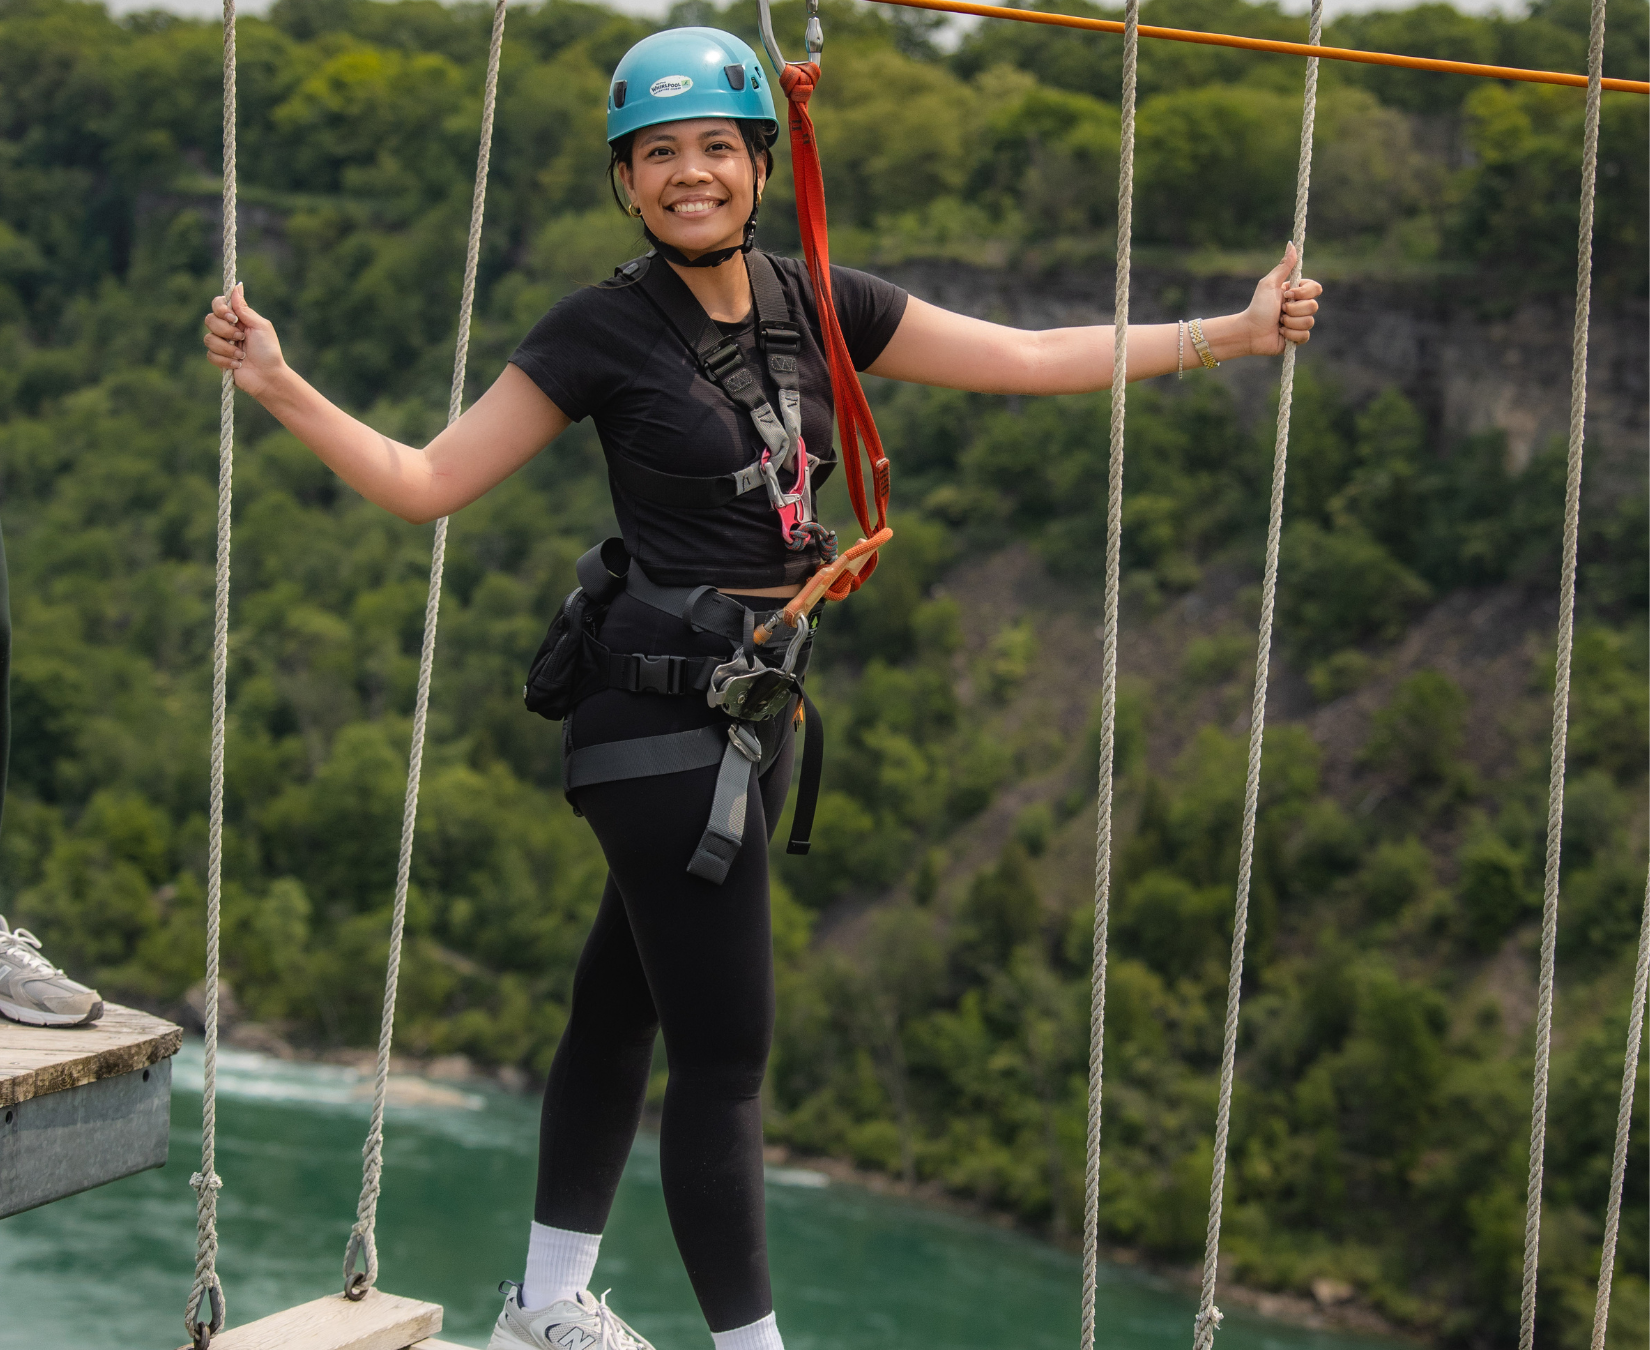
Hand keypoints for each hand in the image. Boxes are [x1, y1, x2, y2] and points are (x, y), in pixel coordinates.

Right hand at [202, 283, 284, 398]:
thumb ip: (244, 309)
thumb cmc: (268, 351)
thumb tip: (237, 286)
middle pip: (209, 320)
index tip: (232, 318)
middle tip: (242, 338)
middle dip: (225, 330)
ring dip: (227, 348)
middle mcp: (227, 329)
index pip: (218, 304)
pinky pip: (210, 355)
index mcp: (237, 319)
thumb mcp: (260, 326)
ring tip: (242, 355)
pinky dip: (226, 360)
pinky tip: (238, 364)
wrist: (269, 377)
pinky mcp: (219, 359)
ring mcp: (222, 344)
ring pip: (208, 339)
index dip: (220, 309)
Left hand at [1242, 243, 1321, 356]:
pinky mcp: (1298, 338)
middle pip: (1314, 306)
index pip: (1316, 288)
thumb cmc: (1257, 307)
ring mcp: (1300, 323)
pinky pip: (1305, 336)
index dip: (1303, 293)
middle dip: (1293, 309)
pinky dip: (1290, 334)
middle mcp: (1301, 307)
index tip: (1287, 294)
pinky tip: (1280, 333)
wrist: (1249, 331)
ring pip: (1309, 321)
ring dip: (1289, 322)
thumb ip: (1283, 266)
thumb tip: (1291, 244)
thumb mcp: (1269, 284)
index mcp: (1297, 293)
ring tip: (1278, 323)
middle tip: (1280, 310)